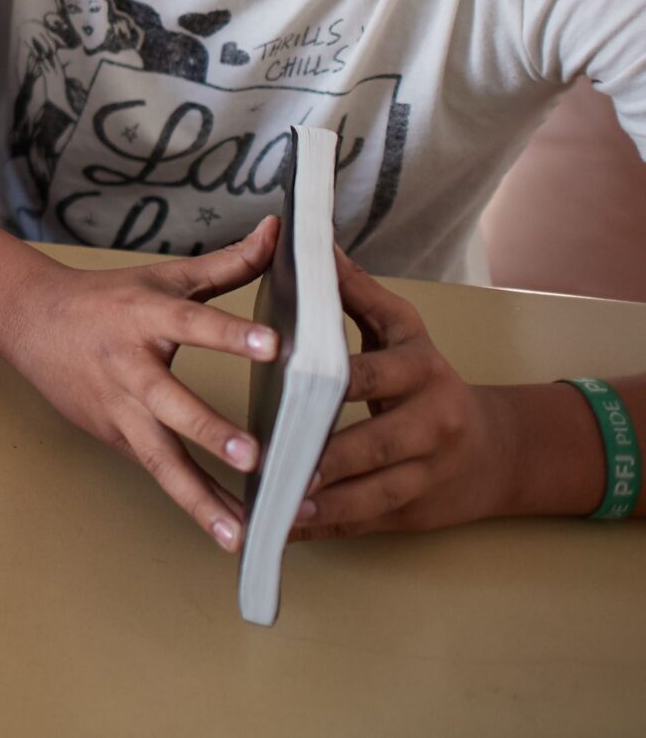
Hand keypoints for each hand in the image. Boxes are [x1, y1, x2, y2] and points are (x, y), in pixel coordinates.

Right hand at [0, 218, 281, 550]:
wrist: (30, 323)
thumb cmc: (108, 300)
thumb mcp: (164, 277)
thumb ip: (228, 263)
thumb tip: (279, 231)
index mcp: (146, 317)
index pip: (192, 323)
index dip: (231, 335)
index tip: (274, 347)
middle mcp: (131, 368)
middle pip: (172, 404)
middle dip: (212, 432)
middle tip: (254, 457)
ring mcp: (120, 411)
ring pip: (162, 460)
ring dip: (202, 498)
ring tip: (243, 531)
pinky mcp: (116, 440)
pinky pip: (160, 475)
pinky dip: (196, 506)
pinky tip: (233, 534)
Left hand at [294, 250, 518, 537]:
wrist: (498, 450)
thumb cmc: (428, 378)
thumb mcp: (402, 330)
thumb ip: (355, 292)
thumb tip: (315, 245)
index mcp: (421, 371)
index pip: (371, 374)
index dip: (330, 380)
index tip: (287, 380)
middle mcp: (431, 424)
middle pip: (376, 443)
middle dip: (328, 454)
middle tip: (277, 460)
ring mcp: (427, 474)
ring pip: (373, 493)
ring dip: (325, 503)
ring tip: (280, 506)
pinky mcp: (414, 514)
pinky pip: (365, 523)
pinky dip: (324, 529)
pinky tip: (284, 530)